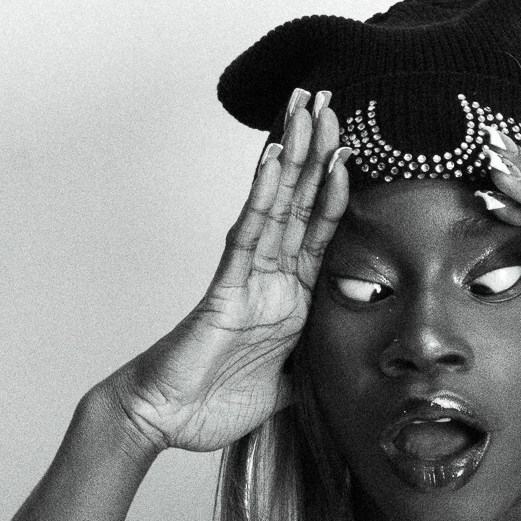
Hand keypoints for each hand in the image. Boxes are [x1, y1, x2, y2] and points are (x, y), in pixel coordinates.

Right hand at [107, 91, 349, 453]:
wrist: (166, 421)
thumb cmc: (213, 403)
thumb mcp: (288, 389)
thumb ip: (315, 371)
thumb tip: (347, 373)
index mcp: (292, 299)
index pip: (321, 233)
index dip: (338, 190)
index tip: (354, 147)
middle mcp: (272, 279)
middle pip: (301, 203)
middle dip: (316, 151)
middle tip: (329, 99)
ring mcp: (248, 279)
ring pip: (278, 206)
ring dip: (293, 156)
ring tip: (306, 109)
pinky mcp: (225, 290)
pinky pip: (248, 235)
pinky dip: (263, 197)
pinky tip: (275, 159)